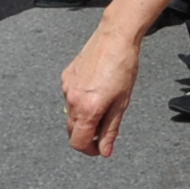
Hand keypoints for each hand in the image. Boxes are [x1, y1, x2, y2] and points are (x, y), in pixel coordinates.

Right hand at [61, 24, 140, 156]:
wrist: (115, 37)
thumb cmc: (124, 67)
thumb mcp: (122, 103)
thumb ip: (111, 129)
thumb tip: (104, 151)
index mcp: (87, 109)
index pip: (78, 142)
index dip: (89, 150)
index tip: (100, 149)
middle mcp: (71, 100)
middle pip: (72, 131)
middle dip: (86, 135)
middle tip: (104, 130)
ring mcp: (66, 88)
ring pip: (71, 114)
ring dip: (84, 117)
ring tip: (104, 105)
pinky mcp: (65, 77)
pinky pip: (69, 98)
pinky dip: (80, 101)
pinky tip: (96, 90)